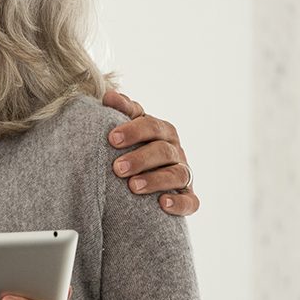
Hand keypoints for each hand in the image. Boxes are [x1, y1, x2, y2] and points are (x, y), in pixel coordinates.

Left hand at [103, 89, 197, 215]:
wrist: (140, 180)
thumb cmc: (132, 148)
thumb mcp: (127, 128)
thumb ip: (122, 112)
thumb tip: (109, 96)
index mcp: (161, 132)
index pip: (151, 126)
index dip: (133, 131)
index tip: (112, 138)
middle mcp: (175, 151)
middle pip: (163, 151)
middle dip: (140, 158)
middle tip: (117, 168)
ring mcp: (183, 174)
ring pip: (177, 175)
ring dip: (156, 180)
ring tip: (133, 186)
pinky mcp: (188, 197)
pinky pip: (190, 202)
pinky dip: (179, 203)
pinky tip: (163, 204)